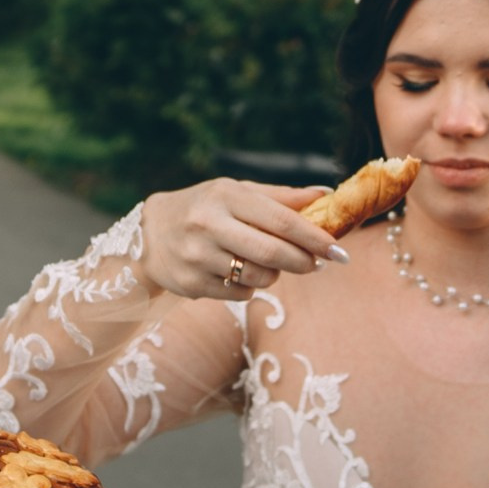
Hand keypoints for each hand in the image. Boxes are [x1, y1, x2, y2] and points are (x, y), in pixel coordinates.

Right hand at [141, 178, 346, 300]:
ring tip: (268, 263)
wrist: (149, 233)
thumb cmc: (205, 207)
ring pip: (258, 277)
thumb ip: (281, 197)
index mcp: (225, 196)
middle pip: (272, 253)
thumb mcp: (237, 193)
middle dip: (303, 262)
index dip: (314, 237)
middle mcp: (208, 224)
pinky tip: (239, 272)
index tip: (339, 250)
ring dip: (274, 274)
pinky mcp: (190, 283)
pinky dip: (250, 286)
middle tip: (317, 265)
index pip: (280, 219)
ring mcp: (196, 256)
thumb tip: (327, 193)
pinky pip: (240, 294)